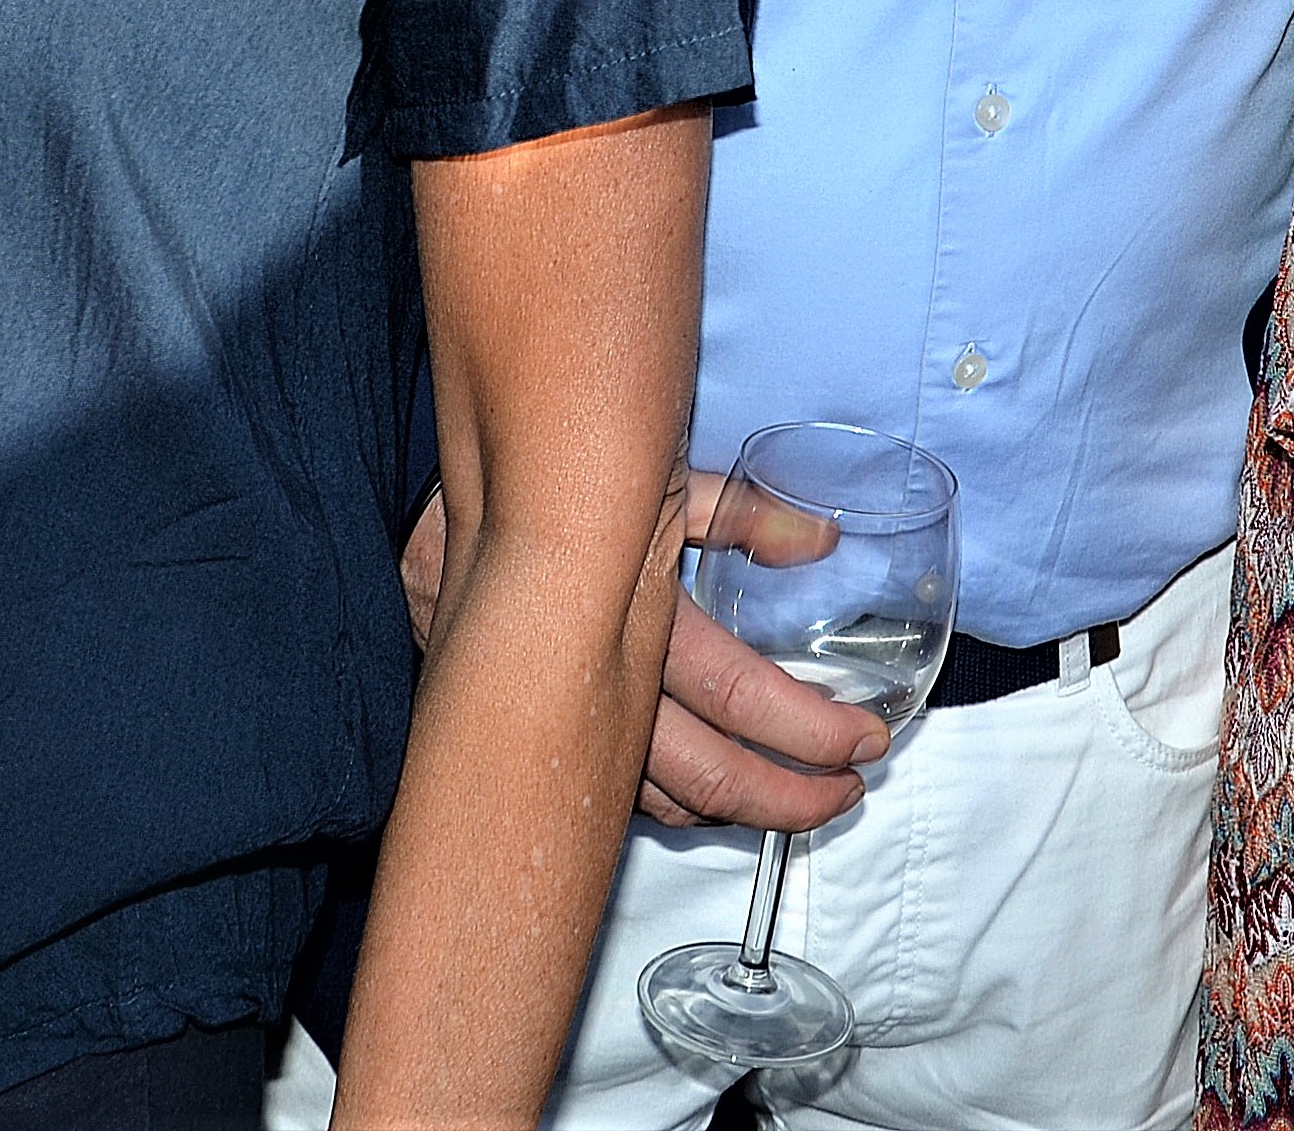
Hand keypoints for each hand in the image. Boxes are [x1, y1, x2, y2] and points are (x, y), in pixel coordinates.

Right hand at [399, 476, 883, 830]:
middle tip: (845, 792)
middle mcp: (598, 685)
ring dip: (735, 812)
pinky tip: (710, 800)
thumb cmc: (547, 493)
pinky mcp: (539, 742)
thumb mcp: (651, 482)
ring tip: (799, 803)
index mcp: (635, 616)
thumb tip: (817, 540)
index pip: (738, 696)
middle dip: (788, 799)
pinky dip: (672, 805)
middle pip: (706, 776)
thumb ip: (735, 511)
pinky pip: (616, 796)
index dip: (809, 731)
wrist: (432, 522)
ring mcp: (565, 725)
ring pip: (661, 802)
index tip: (861, 742)